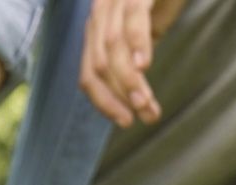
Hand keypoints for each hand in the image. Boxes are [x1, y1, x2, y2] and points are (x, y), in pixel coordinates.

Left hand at [79, 0, 186, 126]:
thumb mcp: (146, 28)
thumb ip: (135, 55)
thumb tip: (134, 86)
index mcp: (97, 29)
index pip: (89, 75)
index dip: (104, 102)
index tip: (126, 121)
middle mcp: (99, 14)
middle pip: (98, 67)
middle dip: (119, 97)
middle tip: (143, 116)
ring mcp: (115, 0)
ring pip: (112, 49)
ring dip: (129, 80)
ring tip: (146, 102)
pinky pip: (133, 18)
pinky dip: (137, 43)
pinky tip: (146, 65)